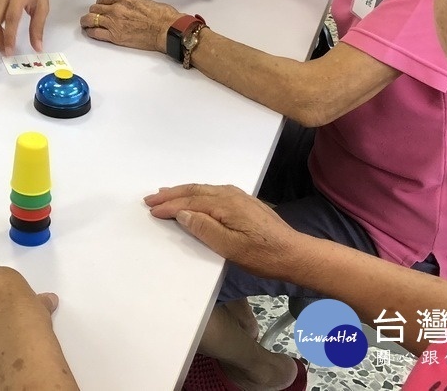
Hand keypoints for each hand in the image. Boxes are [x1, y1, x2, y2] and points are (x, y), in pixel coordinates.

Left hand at [80, 0, 178, 52]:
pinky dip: (91, 32)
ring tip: (86, 23)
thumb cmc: (161, 16)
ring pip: (91, 19)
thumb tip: (124, 6)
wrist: (166, 30)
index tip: (100, 6)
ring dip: (87, 21)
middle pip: (96, 8)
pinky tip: (90, 32)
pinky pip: (95, 33)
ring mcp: (114, 22)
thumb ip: (129, 2)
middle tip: (94, 15)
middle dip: (94, 12)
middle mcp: (116, 7)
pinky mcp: (114, 36)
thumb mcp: (143, 0)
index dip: (100, 2)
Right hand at [144, 183, 303, 280]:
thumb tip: (183, 212)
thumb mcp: (230, 248)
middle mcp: (231, 195)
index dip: (169, 205)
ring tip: (166, 194)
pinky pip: (212, 192)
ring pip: (203, 190)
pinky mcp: (244, 202)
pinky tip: (194, 198)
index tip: (152, 210)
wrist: (295, 253)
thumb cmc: (263, 255)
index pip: (190, 202)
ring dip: (182, 192)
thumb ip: (205, 228)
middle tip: (151, 198)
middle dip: (171, 194)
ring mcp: (239, 197)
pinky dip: (197, 194)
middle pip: (194, 190)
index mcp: (225, 204)